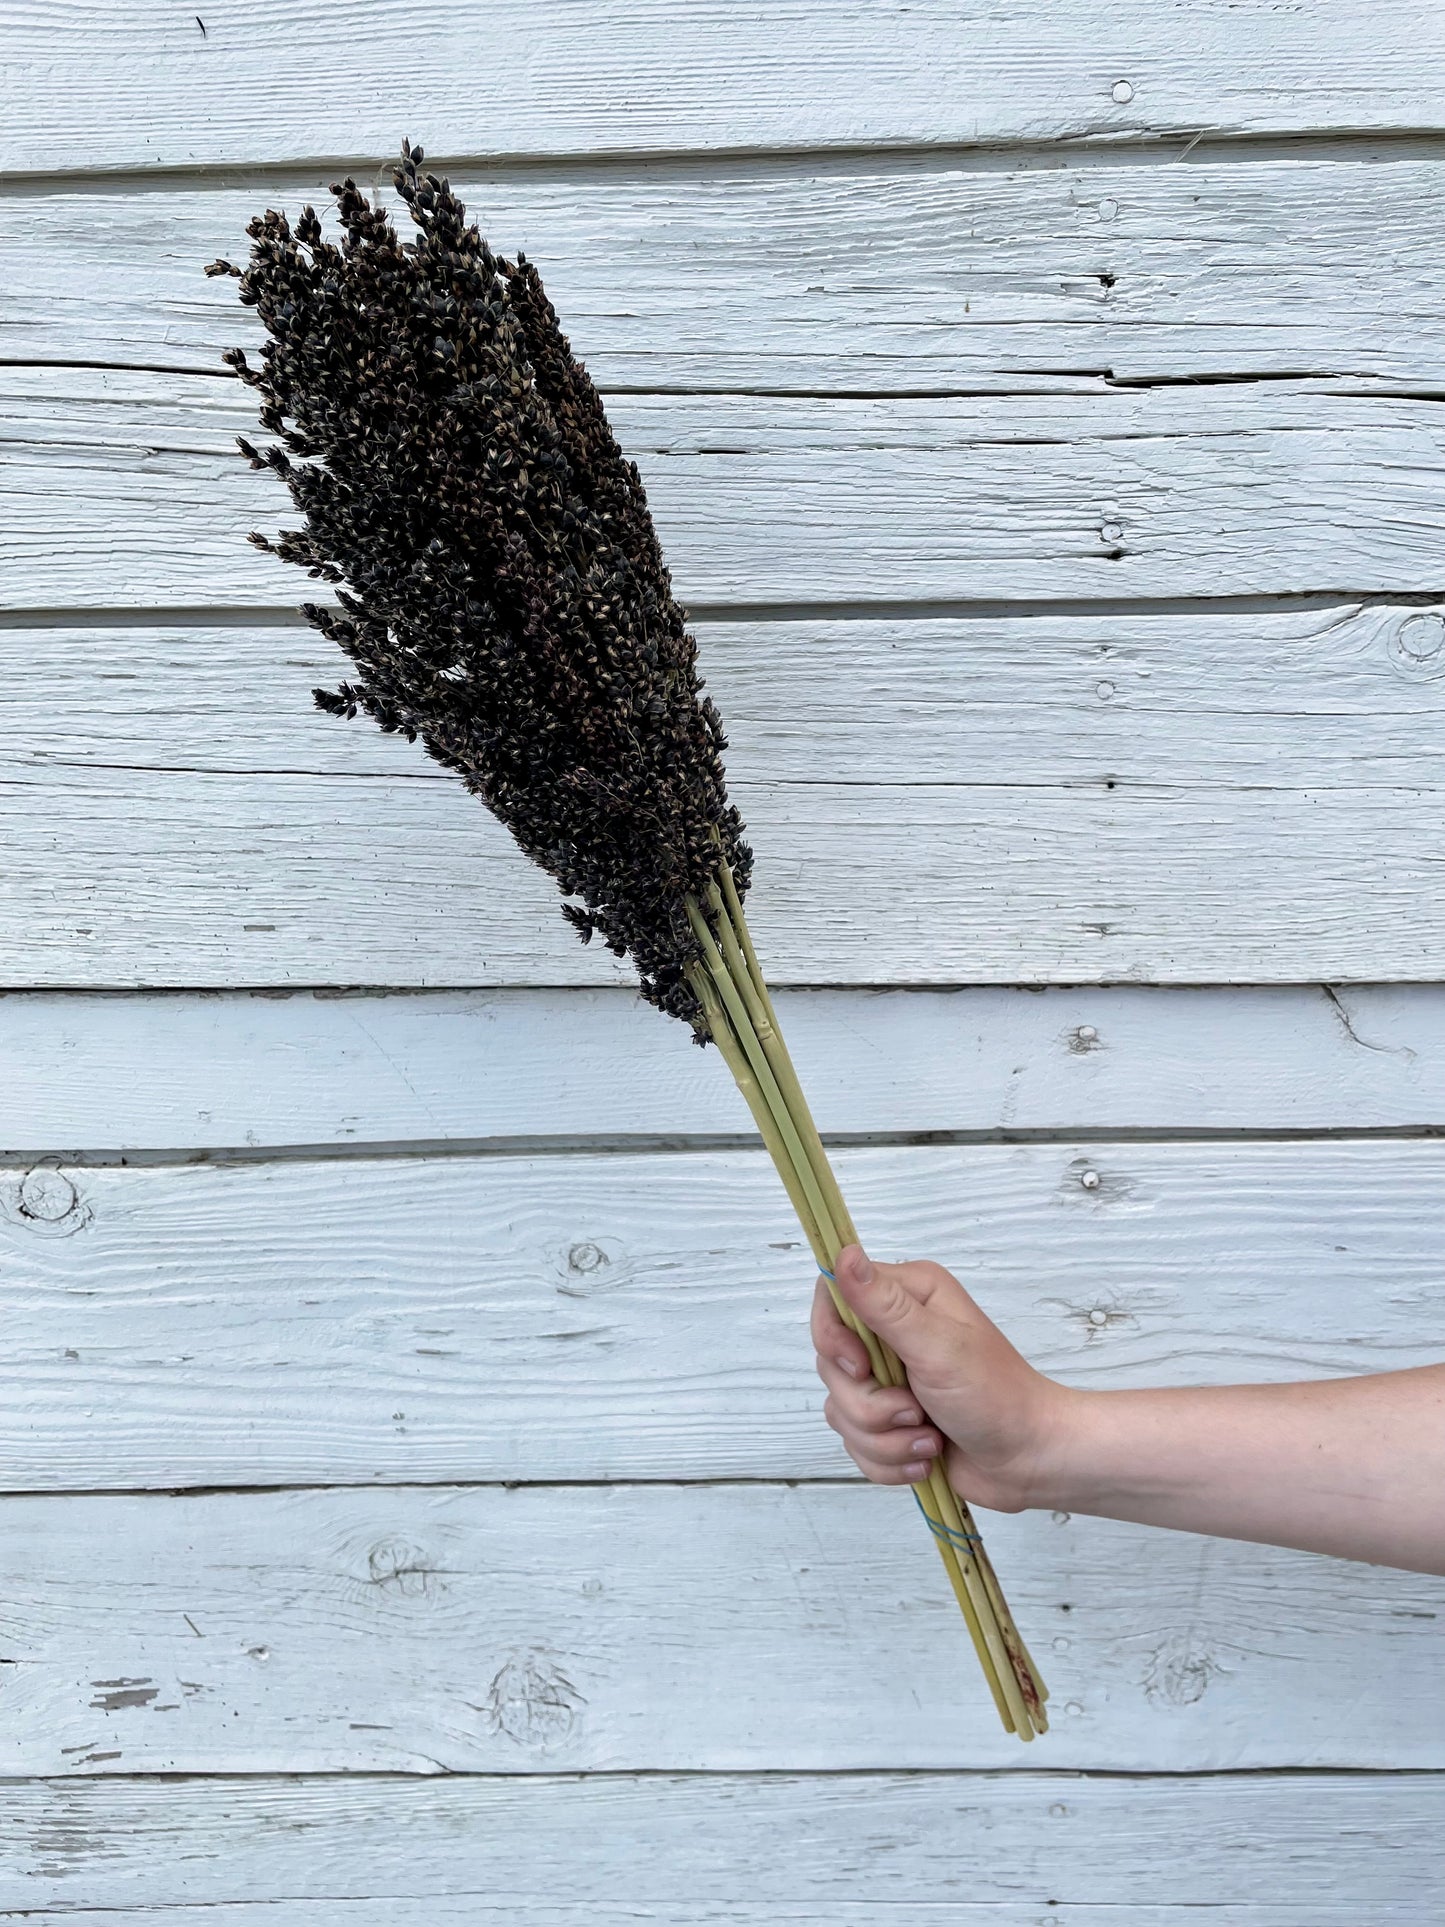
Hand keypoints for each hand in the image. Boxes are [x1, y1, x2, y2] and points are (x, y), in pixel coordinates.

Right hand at [812, 1243, 1072, 1512]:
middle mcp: (893, 1332)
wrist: (1028, 1460)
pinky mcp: (889, 1421)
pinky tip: (926, 1458)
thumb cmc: (996, 1396)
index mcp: (908, 1296)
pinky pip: (855, 1444)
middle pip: (831, 1364)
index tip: (861, 1366)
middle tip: (917, 1410)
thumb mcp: (938, 1346)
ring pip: (841, 1410)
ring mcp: (889, 1380)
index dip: (832, 1336)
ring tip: (930, 1440)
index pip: (832, 1297)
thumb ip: (884, 1305)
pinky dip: (890, 1459)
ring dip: (886, 1438)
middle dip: (870, 1404)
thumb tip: (844, 1254)